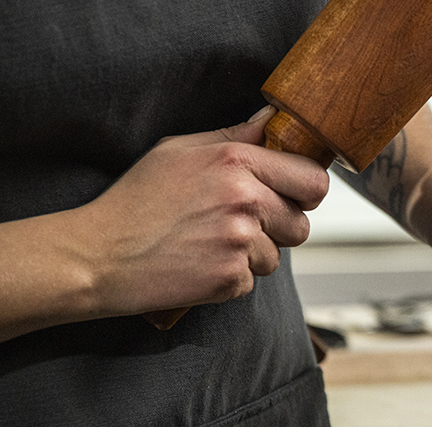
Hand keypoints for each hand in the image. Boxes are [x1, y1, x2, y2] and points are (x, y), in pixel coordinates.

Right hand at [75, 105, 328, 315]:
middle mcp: (245, 200)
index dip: (305, 192)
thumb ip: (235, 136)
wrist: (98, 255)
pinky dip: (229, 278)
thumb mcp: (179, 151)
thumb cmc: (136, 201)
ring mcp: (240, 242)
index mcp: (237, 162)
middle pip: (301, 225)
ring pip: (277, 256)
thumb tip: (273, 120)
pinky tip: (198, 264)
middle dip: (279, 228)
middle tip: (240, 225)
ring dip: (251, 256)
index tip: (290, 196)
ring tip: (208, 244)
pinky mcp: (231, 278)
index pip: (313, 180)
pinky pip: (251, 281)